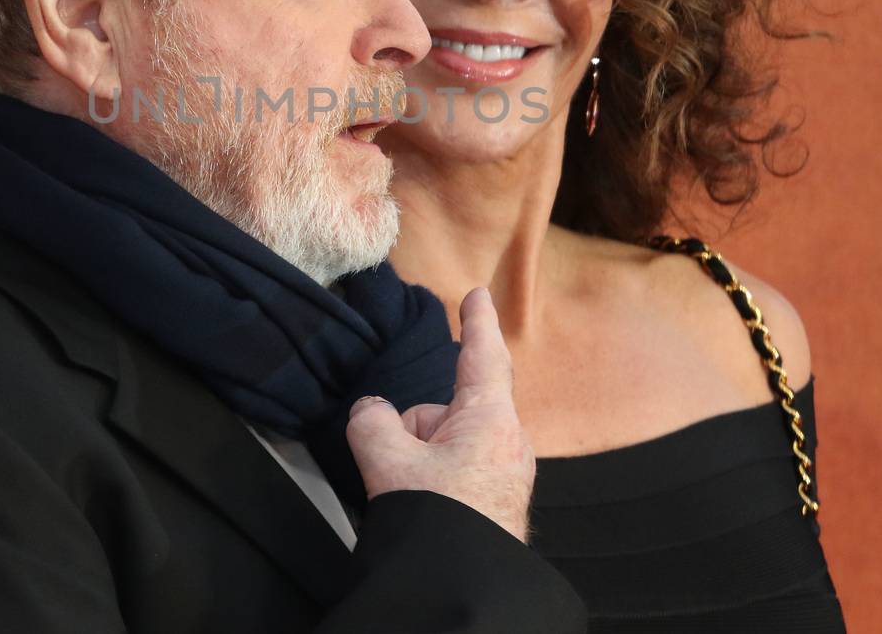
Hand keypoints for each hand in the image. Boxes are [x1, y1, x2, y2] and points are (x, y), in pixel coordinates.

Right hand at [345, 287, 534, 541]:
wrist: (463, 586)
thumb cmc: (441, 524)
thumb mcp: (388, 461)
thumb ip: (372, 422)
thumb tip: (372, 414)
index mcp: (490, 419)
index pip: (483, 355)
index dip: (477, 322)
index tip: (478, 295)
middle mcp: (508, 441)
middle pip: (448, 409)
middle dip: (418, 428)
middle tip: (399, 465)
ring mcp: (506, 473)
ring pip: (446, 444)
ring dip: (422, 461)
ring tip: (412, 497)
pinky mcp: (498, 500)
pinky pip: (455, 472)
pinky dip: (435, 482)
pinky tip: (425, 510)